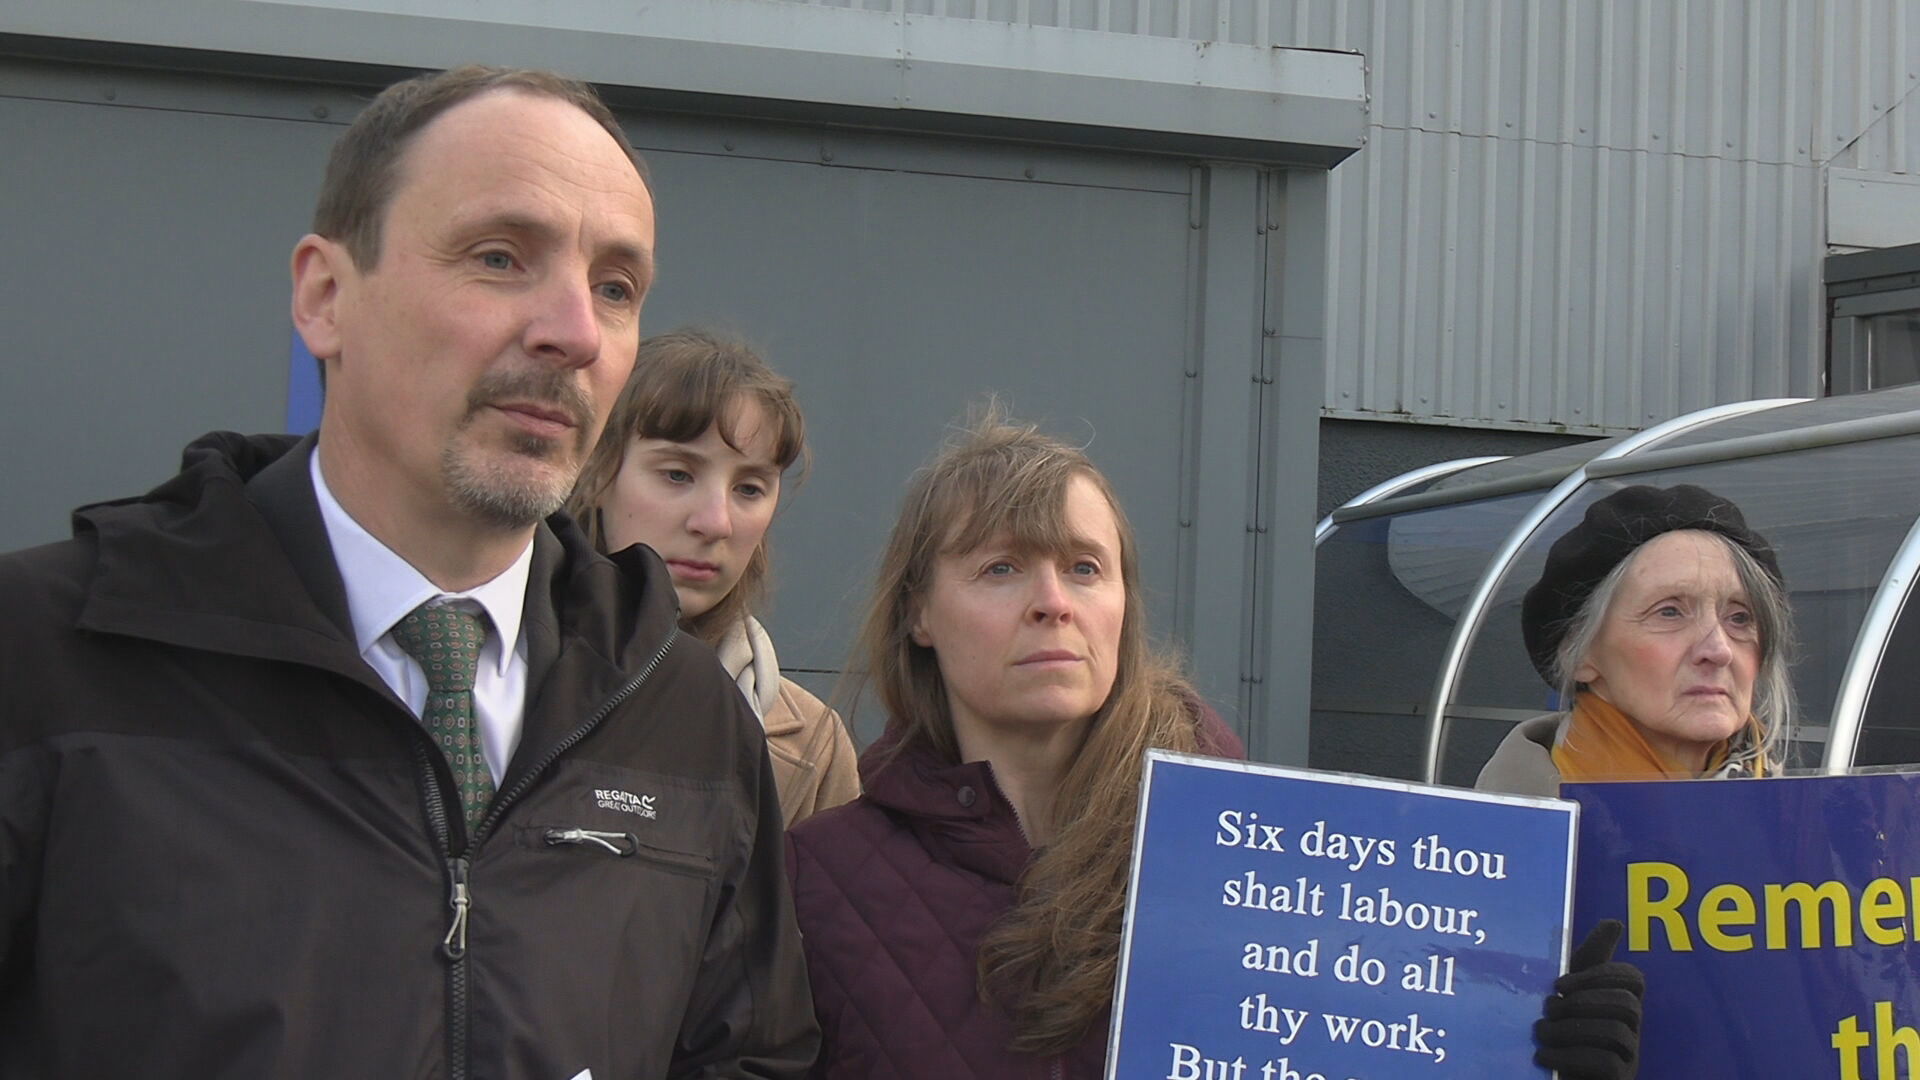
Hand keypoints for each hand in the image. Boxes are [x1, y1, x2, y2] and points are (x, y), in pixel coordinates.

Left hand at [1534, 919, 1643, 1079]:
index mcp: (1620, 1004)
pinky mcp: (1618, 1079)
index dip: (1599, 974)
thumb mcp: (1567, 993)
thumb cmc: (1558, 1031)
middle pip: (1627, 1003)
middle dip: (1582, 1001)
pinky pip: (1607, 1064)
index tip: (1559, 983)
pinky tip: (1544, 1057)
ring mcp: (1628, 1059)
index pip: (1633, 978)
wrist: (1542, 1075)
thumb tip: (1614, 922)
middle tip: (1548, 1007)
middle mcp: (1631, 1031)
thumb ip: (1586, 960)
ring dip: (1569, 1029)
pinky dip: (1569, 1057)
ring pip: (1617, 1032)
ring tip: (1540, 1033)